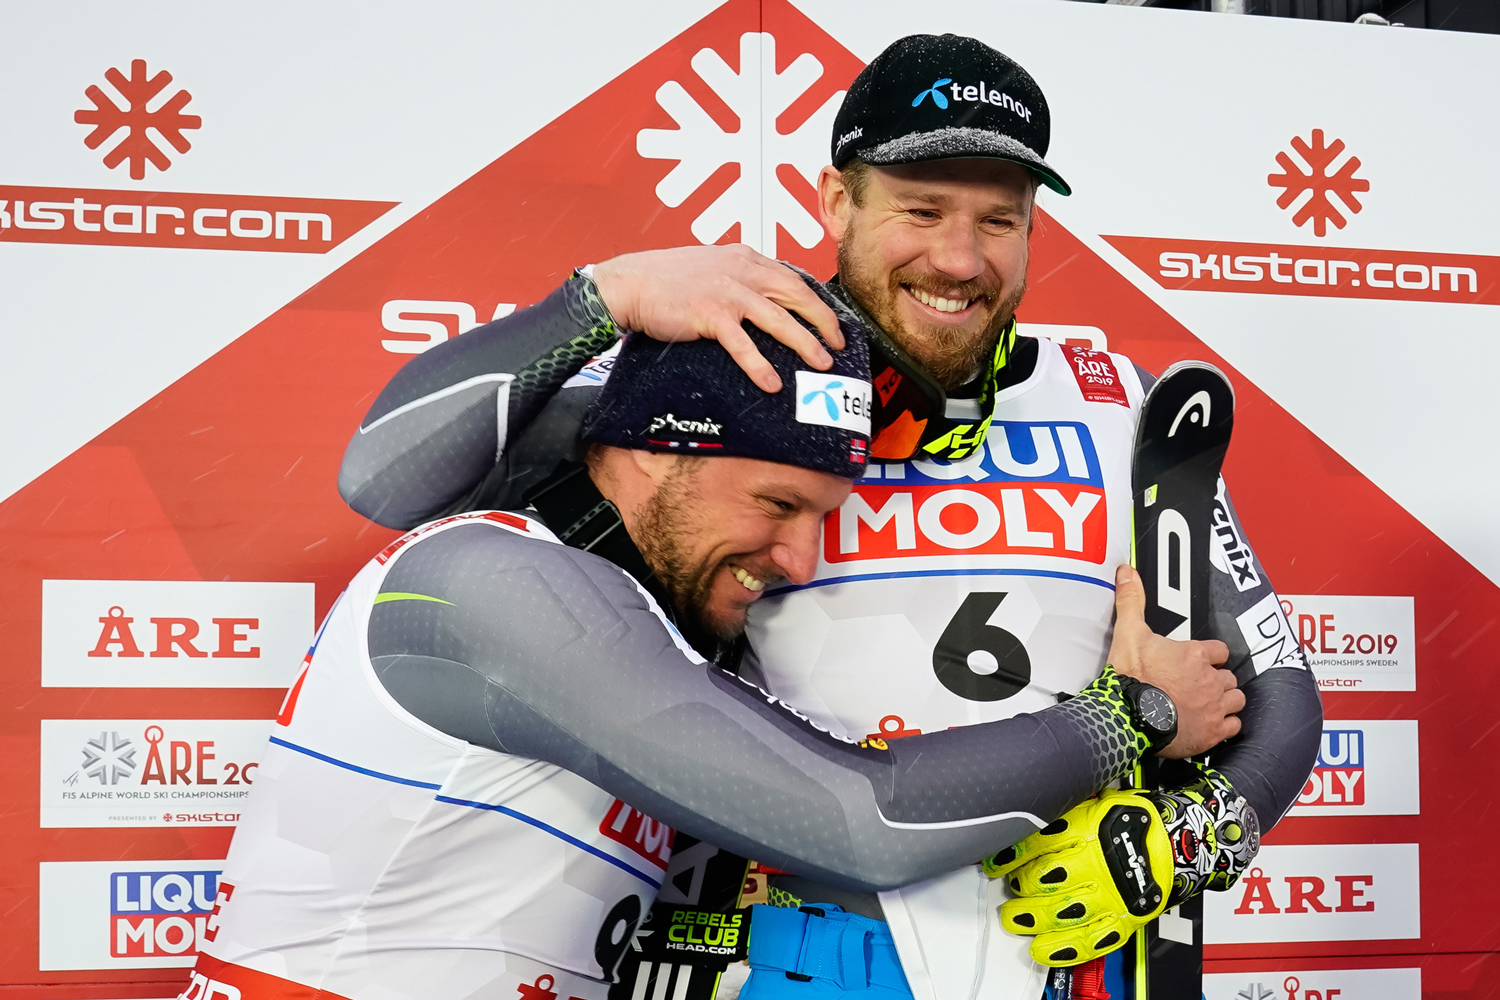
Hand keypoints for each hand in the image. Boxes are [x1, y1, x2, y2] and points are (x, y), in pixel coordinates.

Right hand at [591, 245, 842, 392]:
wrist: (631, 283)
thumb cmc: (666, 278)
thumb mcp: (712, 266)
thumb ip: (740, 277)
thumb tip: (766, 300)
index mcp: (746, 258)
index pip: (794, 278)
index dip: (818, 302)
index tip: (831, 322)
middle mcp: (743, 271)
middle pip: (797, 296)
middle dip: (823, 323)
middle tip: (838, 346)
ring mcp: (728, 292)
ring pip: (779, 320)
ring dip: (805, 344)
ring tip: (821, 365)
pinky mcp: (711, 315)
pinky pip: (743, 345)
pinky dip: (760, 365)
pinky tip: (772, 384)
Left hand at [984, 789, 1173, 966]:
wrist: (1180, 842)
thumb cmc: (1134, 822)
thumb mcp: (1097, 803)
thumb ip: (1063, 814)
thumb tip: (1024, 815)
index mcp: (1090, 828)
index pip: (1040, 842)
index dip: (1012, 855)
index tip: (994, 864)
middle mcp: (1100, 862)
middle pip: (1048, 878)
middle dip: (1021, 887)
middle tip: (1009, 891)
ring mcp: (1112, 894)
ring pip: (1065, 911)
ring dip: (1034, 918)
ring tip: (1015, 919)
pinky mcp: (1124, 919)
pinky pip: (1093, 939)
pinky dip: (1066, 948)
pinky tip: (1044, 949)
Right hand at [1106, 565, 1242, 756]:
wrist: (1127, 715)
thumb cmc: (1130, 676)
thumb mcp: (1128, 633)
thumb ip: (1132, 601)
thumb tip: (1127, 571)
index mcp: (1195, 654)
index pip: (1219, 651)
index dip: (1210, 656)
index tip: (1199, 660)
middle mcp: (1211, 679)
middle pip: (1228, 676)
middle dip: (1217, 679)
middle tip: (1199, 684)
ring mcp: (1214, 707)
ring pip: (1236, 699)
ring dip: (1226, 700)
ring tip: (1209, 702)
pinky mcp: (1212, 732)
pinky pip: (1234, 726)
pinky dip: (1225, 725)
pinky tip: (1211, 723)